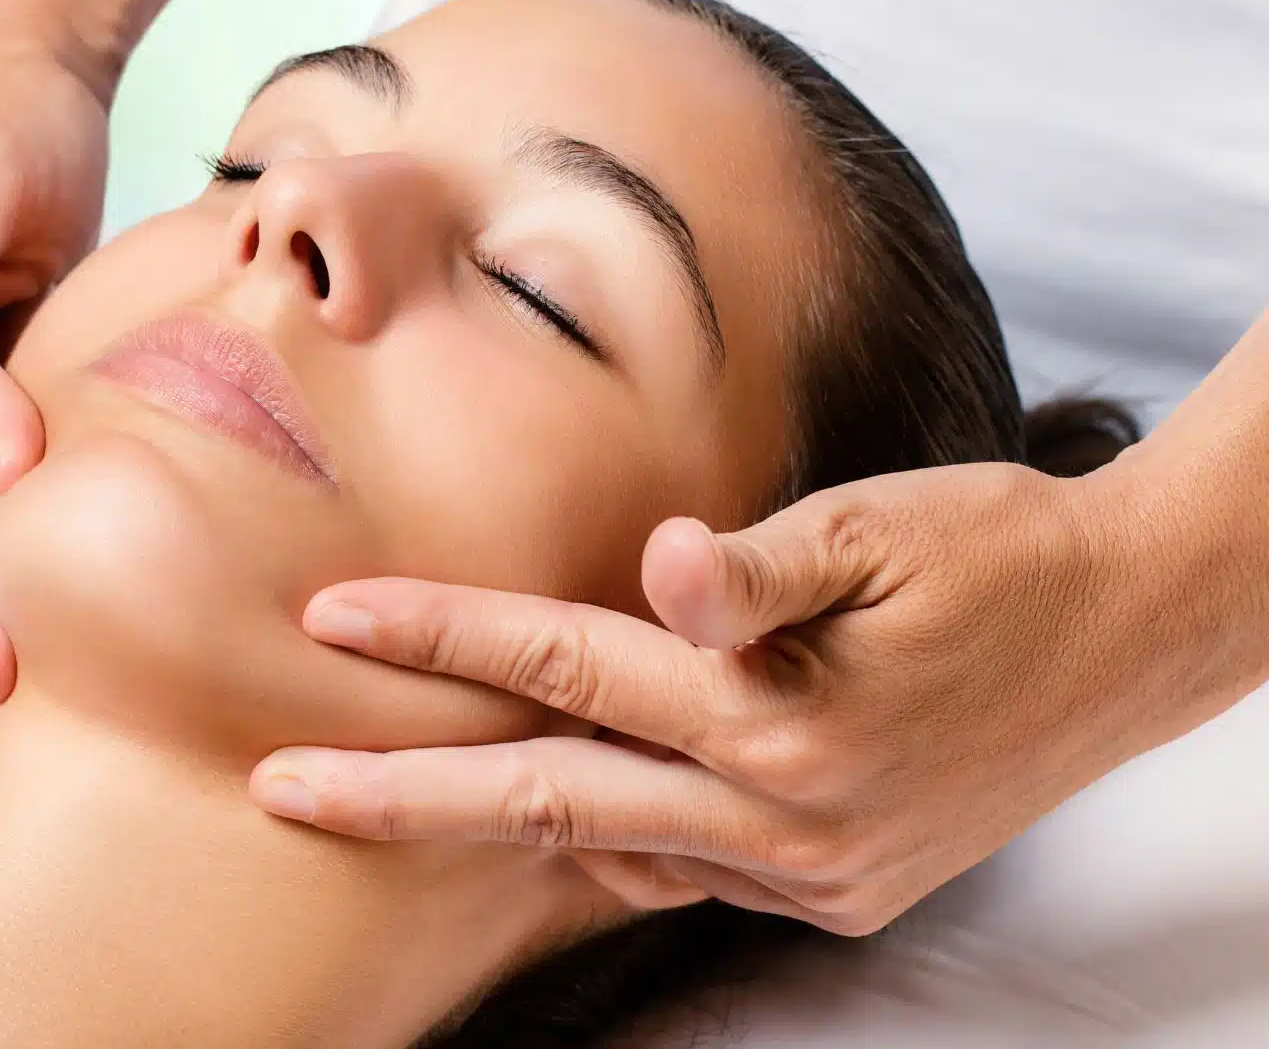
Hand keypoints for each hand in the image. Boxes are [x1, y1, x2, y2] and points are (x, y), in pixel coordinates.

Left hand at [250, 463, 1175, 934]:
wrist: (1135, 632)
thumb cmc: (1003, 553)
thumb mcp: (888, 525)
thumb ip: (761, 562)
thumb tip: (653, 563)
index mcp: (783, 720)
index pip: (564, 669)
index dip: (440, 638)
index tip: (331, 619)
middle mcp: (785, 821)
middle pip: (548, 801)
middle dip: (402, 798)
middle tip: (281, 793)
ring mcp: (812, 872)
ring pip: (612, 849)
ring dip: (494, 829)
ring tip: (382, 808)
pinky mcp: (839, 889)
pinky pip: (685, 875)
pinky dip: (608, 845)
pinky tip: (554, 821)